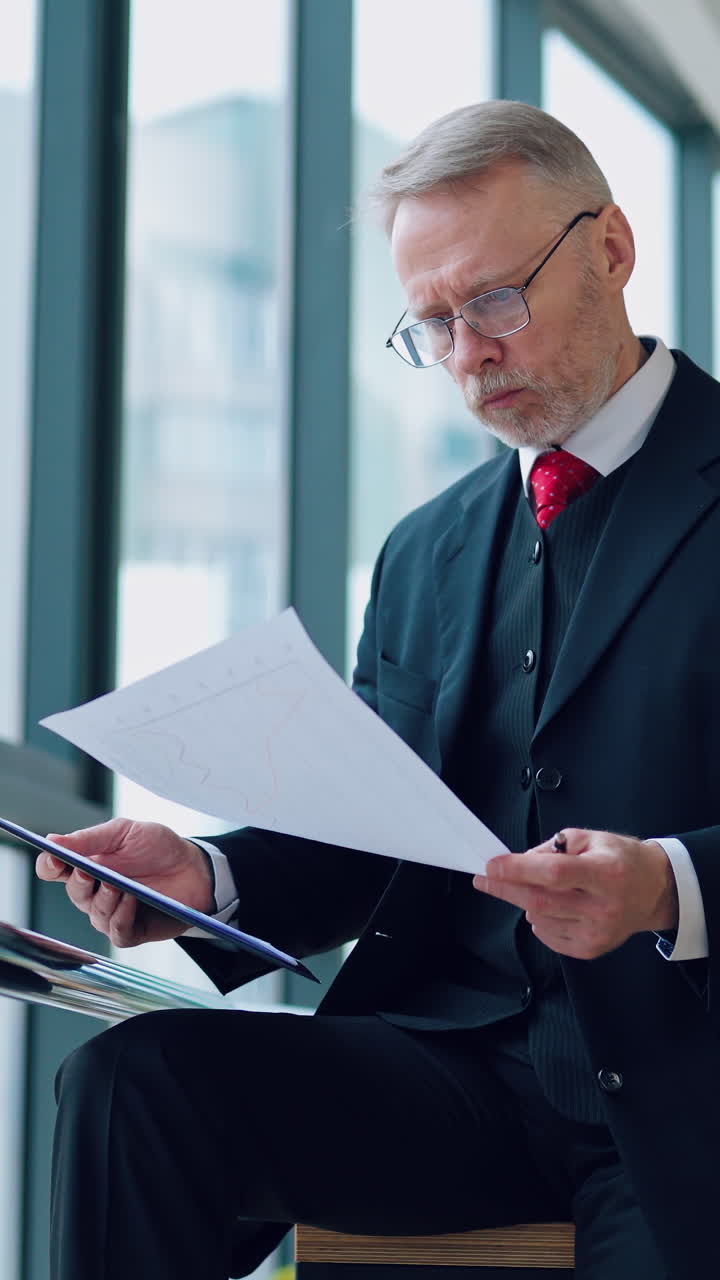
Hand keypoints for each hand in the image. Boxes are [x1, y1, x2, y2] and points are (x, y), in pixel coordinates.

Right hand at [34, 818, 214, 946]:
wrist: (195, 867)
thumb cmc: (158, 847)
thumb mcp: (125, 832)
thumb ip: (90, 839)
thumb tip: (52, 841)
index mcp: (87, 864)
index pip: (54, 869)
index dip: (49, 865)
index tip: (55, 858)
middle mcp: (94, 891)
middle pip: (73, 892)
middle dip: (80, 882)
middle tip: (89, 872)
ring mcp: (111, 912)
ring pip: (94, 913)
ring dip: (105, 899)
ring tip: (119, 884)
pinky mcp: (131, 930)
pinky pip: (117, 931)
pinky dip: (122, 916)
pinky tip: (132, 900)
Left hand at [472, 828, 678, 959]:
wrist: (655, 891)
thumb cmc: (620, 859)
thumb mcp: (591, 838)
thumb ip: (554, 848)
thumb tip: (519, 862)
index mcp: (606, 873)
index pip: (554, 874)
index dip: (519, 870)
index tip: (491, 866)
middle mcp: (604, 907)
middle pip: (541, 901)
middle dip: (506, 889)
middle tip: (485, 879)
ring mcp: (597, 932)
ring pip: (540, 919)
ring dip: (526, 901)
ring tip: (538, 886)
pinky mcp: (591, 949)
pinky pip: (548, 935)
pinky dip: (538, 919)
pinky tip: (551, 906)